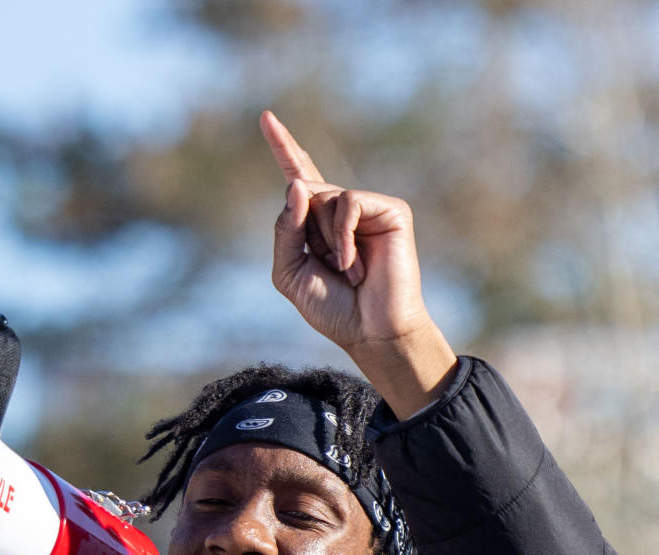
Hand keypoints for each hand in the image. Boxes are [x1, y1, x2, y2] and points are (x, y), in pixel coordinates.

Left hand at [260, 110, 458, 416]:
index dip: (284, 147)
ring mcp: (369, 207)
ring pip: (323, 196)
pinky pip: (348, 202)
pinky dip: (343, 235)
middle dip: (306, 231)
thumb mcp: (290, 272)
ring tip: (348, 271)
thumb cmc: (334, 310)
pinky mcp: (391, 210)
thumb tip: (298, 184)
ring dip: (326, 239)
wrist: (373, 333)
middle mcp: (343, 209)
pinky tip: (354, 265)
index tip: (267, 117)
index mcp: (318, 222)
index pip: (298, 177)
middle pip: (303, 190)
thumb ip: (284, 230)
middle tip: (331, 269)